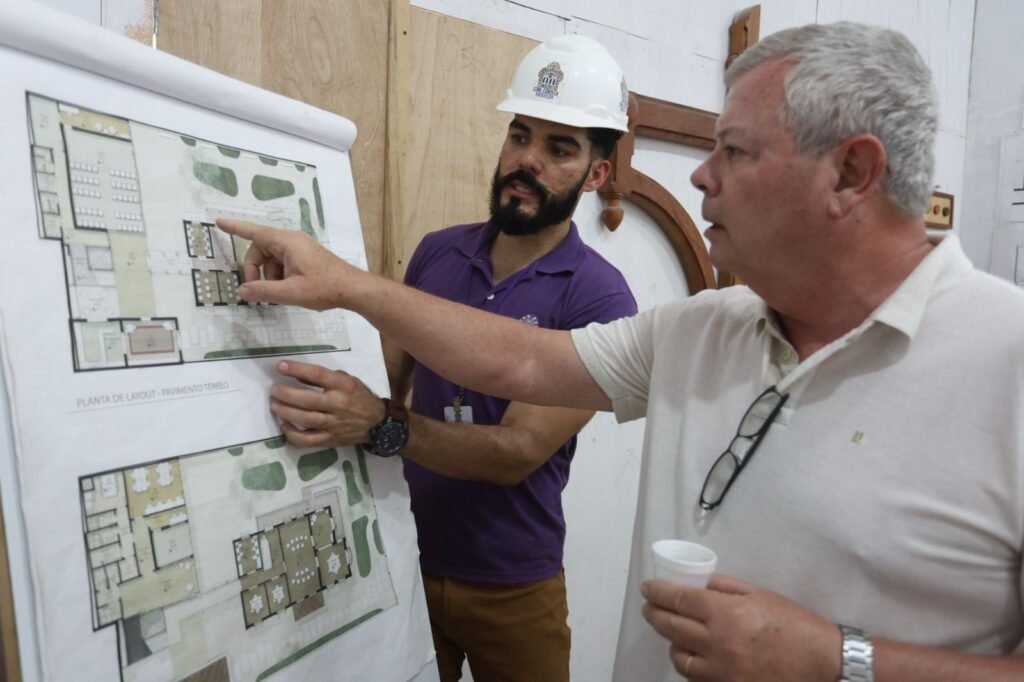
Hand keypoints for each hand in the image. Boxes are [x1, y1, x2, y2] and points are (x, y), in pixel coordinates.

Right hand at [215, 218, 353, 309]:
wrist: (353, 289)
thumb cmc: (325, 288)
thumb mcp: (291, 292)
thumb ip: (263, 291)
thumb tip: (242, 291)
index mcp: (287, 242)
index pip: (255, 232)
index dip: (236, 228)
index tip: (219, 222)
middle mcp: (292, 240)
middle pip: (261, 250)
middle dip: (256, 270)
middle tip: (258, 292)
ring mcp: (300, 248)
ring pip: (272, 259)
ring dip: (270, 276)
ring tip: (283, 293)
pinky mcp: (306, 257)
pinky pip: (283, 263)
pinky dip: (281, 276)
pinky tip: (290, 290)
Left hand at [269, 360, 385, 447]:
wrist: (376, 423)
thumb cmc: (359, 397)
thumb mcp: (346, 380)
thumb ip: (324, 378)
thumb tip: (297, 375)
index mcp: (344, 386)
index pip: (318, 375)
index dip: (297, 370)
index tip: (280, 366)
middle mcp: (338, 404)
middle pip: (308, 400)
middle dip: (287, 394)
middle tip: (274, 390)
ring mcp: (334, 424)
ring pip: (306, 420)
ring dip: (286, 412)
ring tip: (274, 405)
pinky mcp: (330, 440)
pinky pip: (307, 440)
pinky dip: (292, 434)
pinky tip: (283, 426)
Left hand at [641, 575, 840, 680]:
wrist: (822, 663)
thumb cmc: (794, 625)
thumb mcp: (759, 594)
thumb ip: (725, 587)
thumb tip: (698, 584)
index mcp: (726, 614)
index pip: (678, 600)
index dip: (658, 593)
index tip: (648, 588)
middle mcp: (718, 644)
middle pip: (671, 627)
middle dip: (655, 614)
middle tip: (650, 607)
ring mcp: (721, 672)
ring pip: (679, 657)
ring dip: (671, 642)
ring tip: (673, 632)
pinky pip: (696, 678)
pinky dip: (690, 666)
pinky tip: (693, 656)